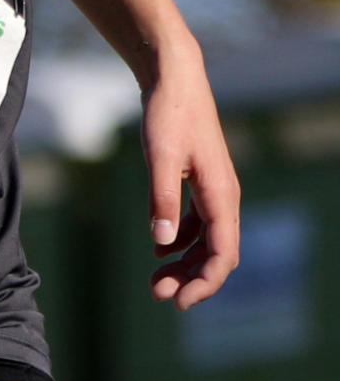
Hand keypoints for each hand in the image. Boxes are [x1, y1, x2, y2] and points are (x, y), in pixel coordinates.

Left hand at [142, 54, 240, 309]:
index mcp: (221, 195)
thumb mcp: (160, 157)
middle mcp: (224, 196)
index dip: (205, 283)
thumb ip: (161, 199)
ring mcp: (214, 189)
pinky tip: (159, 250)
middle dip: (191, 279)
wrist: (174, 77)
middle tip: (157, 294)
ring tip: (156, 280)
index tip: (179, 303)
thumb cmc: (169, 114)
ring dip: (186, 263)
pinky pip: (198, 223)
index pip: (223, 254)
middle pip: (217, 253)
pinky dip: (181, 241)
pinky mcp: (201, 180)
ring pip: (207, 241)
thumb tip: (161, 244)